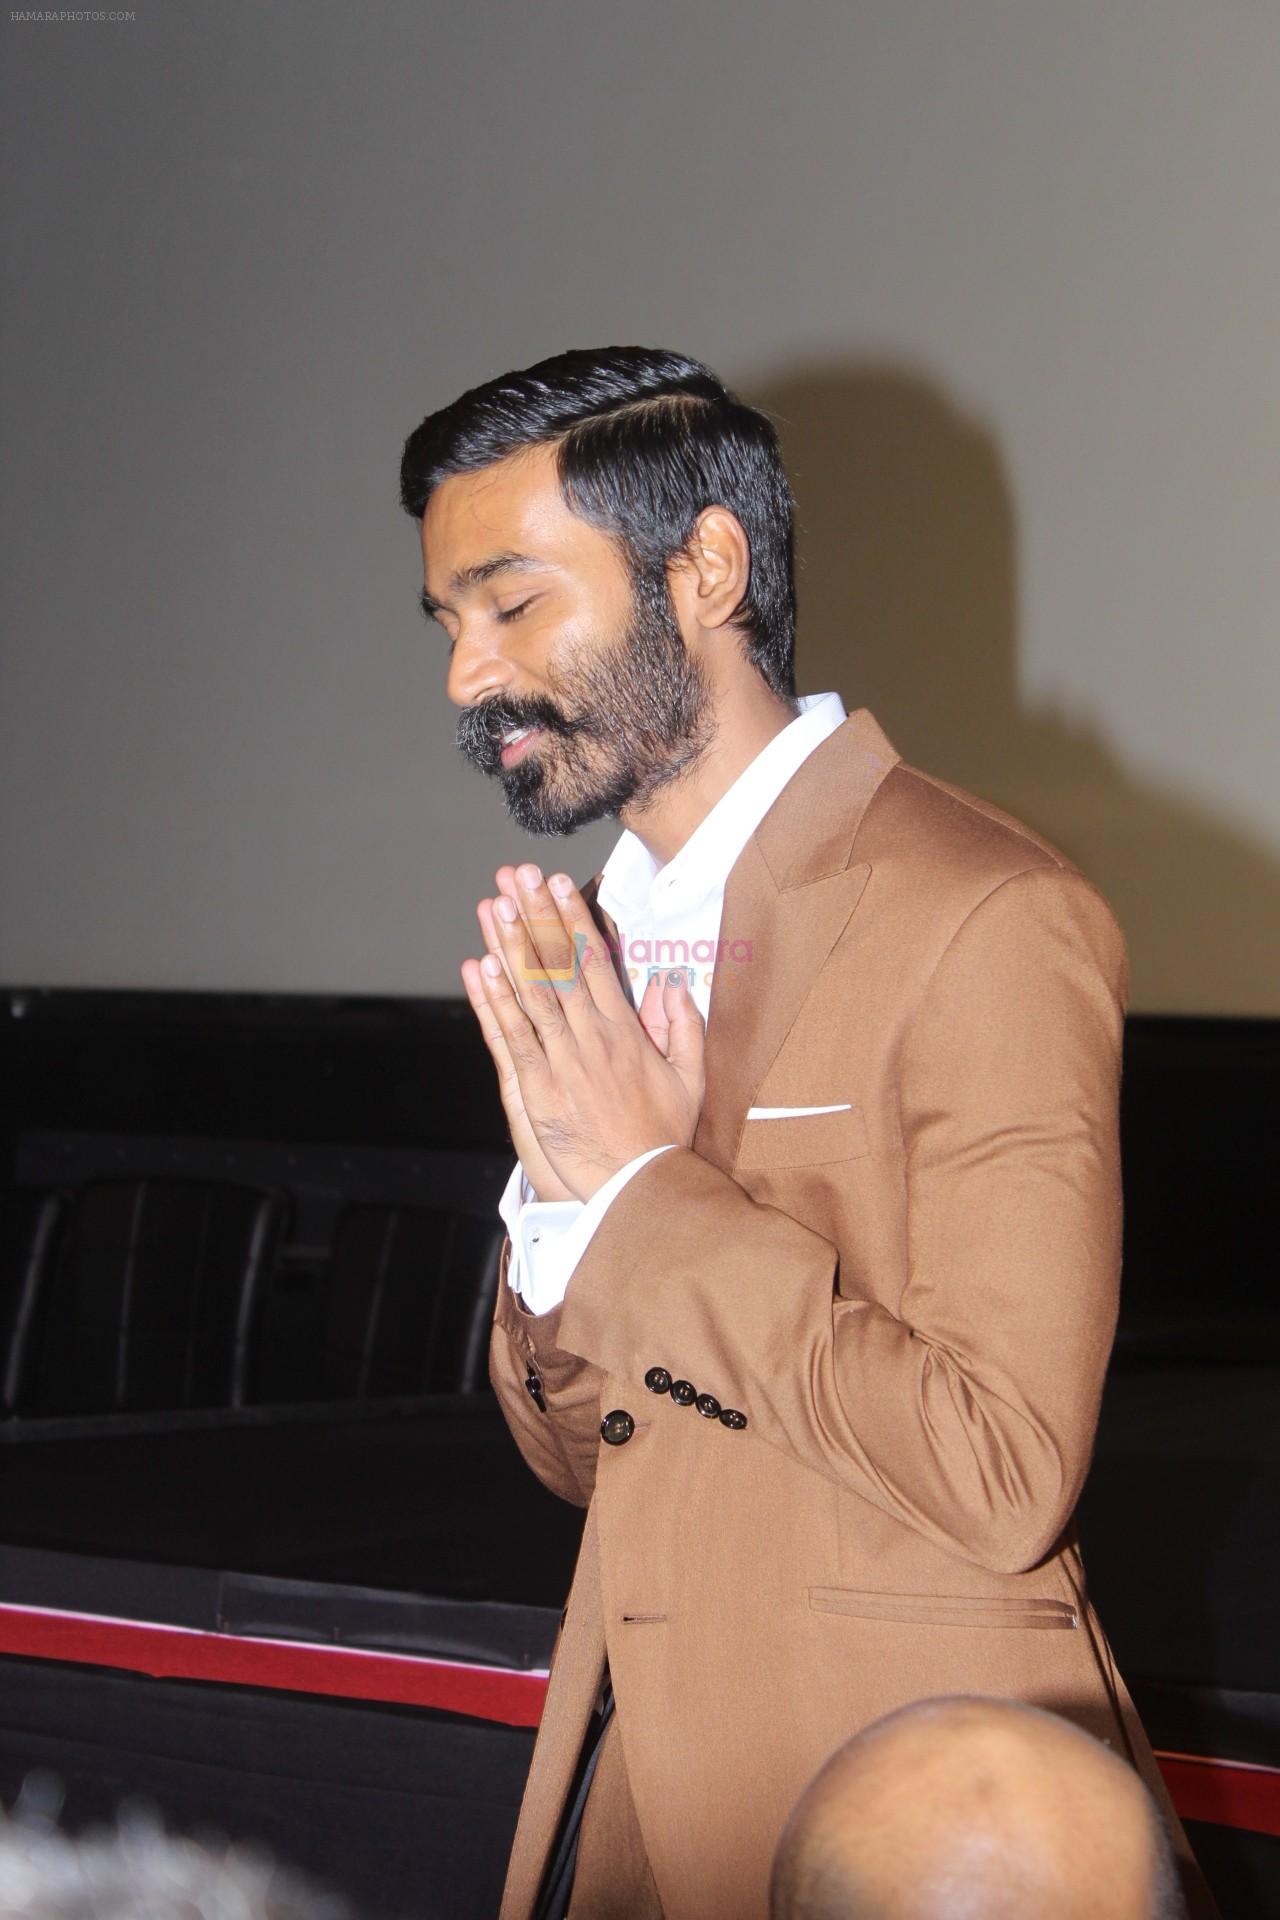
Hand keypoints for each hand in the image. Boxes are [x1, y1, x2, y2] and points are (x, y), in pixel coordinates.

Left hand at [460, 862, 705, 1201]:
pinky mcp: (536, 1088)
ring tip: (496, 906)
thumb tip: (673, 985)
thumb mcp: (691, 1078)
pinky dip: (494, 1002)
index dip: (573, 920)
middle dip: (537, 917)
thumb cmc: (663, 1137)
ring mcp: (560, 1060)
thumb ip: (683, 1027)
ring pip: (531, 993)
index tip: (559, 885)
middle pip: (558, 966)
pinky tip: (480, 968)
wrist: (638, 1186)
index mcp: (625, 1031)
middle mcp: (590, 1037)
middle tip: (518, 876)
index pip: (594, 962)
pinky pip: (511, 1037)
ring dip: (511, 947)